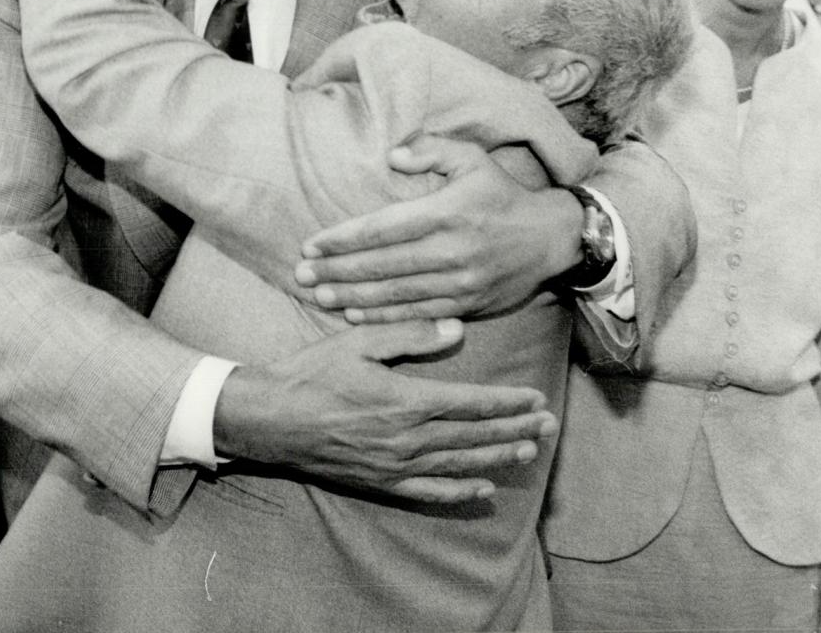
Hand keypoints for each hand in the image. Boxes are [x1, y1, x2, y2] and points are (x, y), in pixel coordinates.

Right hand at [214, 318, 556, 502]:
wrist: (271, 418)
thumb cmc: (313, 373)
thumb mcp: (359, 341)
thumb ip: (411, 334)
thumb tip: (457, 329)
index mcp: (407, 401)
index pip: (472, 403)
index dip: (508, 402)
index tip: (536, 397)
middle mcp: (408, 439)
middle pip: (474, 435)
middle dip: (515, 429)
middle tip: (549, 425)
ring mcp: (396, 465)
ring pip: (460, 463)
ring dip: (498, 457)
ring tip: (529, 451)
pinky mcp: (381, 482)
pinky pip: (429, 491)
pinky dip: (460, 492)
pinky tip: (483, 490)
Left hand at [294, 135, 581, 322]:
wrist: (551, 239)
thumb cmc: (503, 194)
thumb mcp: (473, 158)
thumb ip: (432, 149)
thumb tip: (394, 155)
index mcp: (447, 212)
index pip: (382, 228)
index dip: (343, 239)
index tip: (311, 244)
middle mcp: (451, 249)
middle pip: (382, 264)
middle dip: (337, 271)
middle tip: (301, 274)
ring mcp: (460, 281)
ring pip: (396, 293)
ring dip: (353, 297)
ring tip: (320, 296)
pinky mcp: (467, 304)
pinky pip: (417, 312)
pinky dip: (384, 316)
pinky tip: (356, 315)